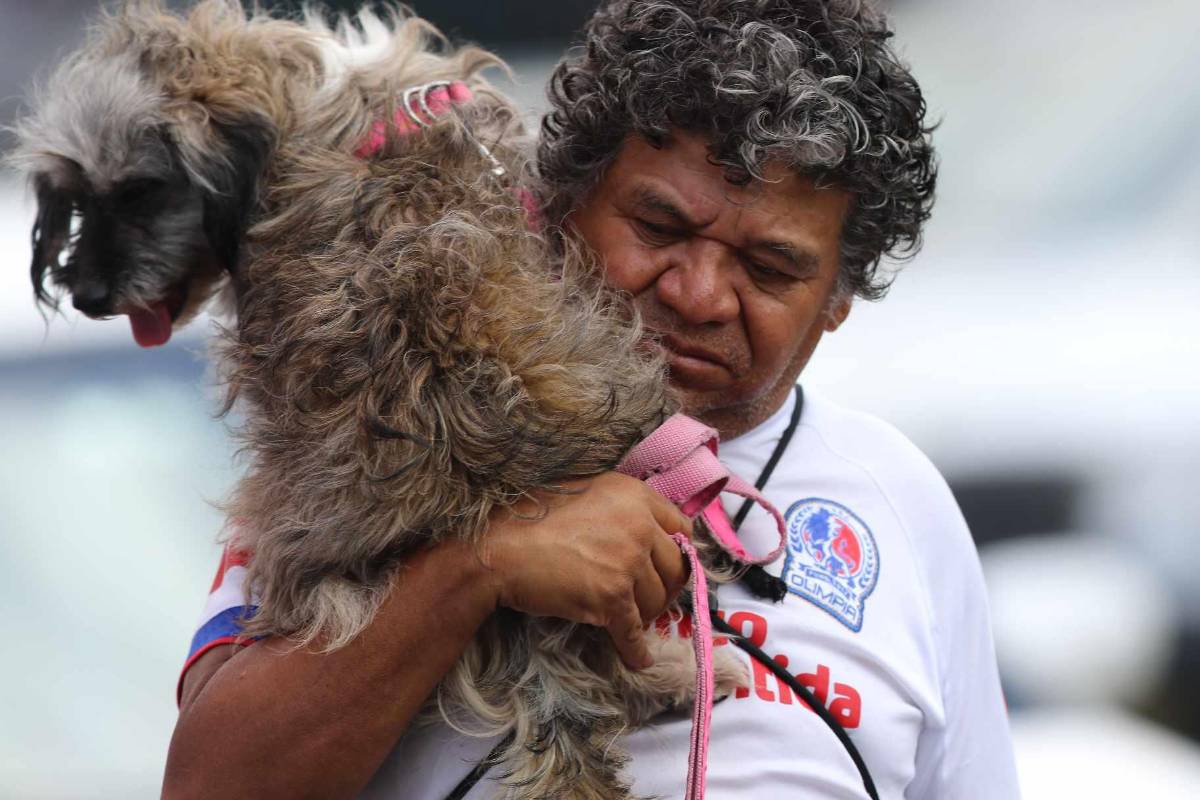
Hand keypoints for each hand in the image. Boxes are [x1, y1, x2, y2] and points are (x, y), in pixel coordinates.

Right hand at [479, 471, 692, 669]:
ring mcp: (627, 563)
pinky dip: (637, 650)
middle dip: (665, 587)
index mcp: (633, 494)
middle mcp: (638, 525)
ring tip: (629, 618)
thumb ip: (620, 507)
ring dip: (645, 614)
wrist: (497, 548)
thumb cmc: (530, 516)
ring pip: (656, 601)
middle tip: (650, 598)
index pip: (680, 526)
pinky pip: (634, 632)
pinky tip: (640, 659)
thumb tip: (644, 530)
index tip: (670, 564)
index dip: (677, 549)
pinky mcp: (611, 598)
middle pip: (674, 567)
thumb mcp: (585, 491)